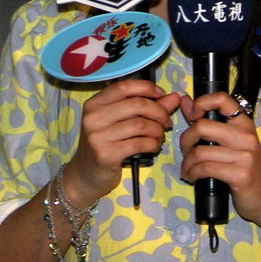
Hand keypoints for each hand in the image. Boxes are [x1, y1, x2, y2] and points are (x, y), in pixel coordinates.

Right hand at [67, 79, 180, 203]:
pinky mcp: (106, 155)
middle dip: (159, 112)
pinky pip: (139, 143)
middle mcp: (93, 117)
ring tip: (159, 136)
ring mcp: (98, 136)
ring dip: (157, 130)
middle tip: (166, 121)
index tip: (161, 95)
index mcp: (94, 103)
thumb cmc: (106, 144)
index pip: (124, 86)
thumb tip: (175, 96)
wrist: (86, 175)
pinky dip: (153, 143)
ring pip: (140, 124)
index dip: (147, 88)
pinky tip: (154, 146)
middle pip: (136, 104)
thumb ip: (148, 106)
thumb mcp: (121, 121)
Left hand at [179, 92, 260, 225]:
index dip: (201, 103)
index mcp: (243, 122)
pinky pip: (205, 169)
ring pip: (200, 151)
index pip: (221, 98)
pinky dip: (192, 173)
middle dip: (186, 140)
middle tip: (186, 153)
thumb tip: (184, 101)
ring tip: (187, 170)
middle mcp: (246, 135)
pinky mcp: (240, 175)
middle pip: (202, 126)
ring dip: (187, 162)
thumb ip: (206, 121)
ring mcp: (245, 155)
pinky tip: (192, 177)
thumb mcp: (230, 142)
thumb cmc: (246, 168)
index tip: (192, 118)